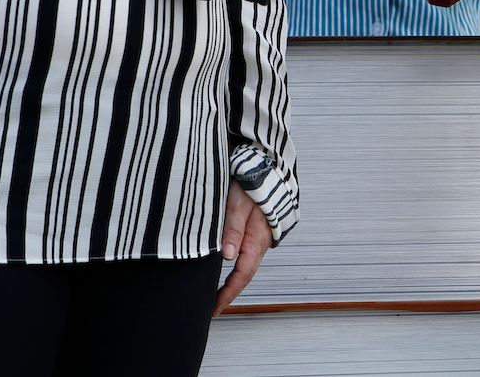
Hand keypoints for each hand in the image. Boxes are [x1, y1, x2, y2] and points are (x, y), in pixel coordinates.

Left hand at [214, 181, 270, 314]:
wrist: (266, 170)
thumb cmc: (251, 185)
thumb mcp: (238, 203)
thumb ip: (233, 228)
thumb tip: (227, 256)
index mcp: (256, 239)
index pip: (242, 274)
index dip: (228, 293)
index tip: (215, 307)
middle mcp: (260, 243)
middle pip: (245, 276)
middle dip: (230, 294)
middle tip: (213, 309)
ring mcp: (259, 240)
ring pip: (246, 268)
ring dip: (233, 284)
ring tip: (217, 297)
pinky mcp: (255, 234)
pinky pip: (247, 258)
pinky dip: (237, 271)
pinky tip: (228, 274)